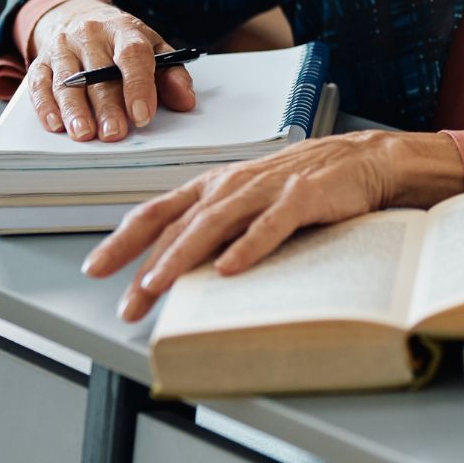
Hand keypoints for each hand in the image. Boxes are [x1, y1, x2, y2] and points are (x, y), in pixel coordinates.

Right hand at [24, 0, 197, 142]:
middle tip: (115, 133)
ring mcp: (63, 47)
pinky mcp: (41, 60)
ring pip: (67, 80)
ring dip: (74, 110)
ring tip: (84, 134)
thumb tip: (186, 100)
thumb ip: (172, 74)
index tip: (142, 115)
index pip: (133, 55)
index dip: (138, 86)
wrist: (82, 17)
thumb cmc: (124, 43)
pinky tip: (54, 124)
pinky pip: (39, 84)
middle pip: (99, 73)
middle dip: (108, 107)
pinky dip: (45, 106)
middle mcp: (91, 35)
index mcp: (124, 30)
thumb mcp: (154, 49)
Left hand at [82, 129, 463, 320]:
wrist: (368, 160)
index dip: (124, 240)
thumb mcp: (255, 201)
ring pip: (215, 224)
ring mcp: (268, 189)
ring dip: (183, 256)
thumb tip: (181, 269)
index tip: (96, 269)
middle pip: (179, 225)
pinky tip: (229, 269)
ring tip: (159, 284)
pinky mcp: (304, 197)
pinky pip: (271, 225)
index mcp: (218, 185)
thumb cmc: (312, 184)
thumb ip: (221, 227)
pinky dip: (248, 247)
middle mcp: (235, 184)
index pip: (159, 212)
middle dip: (146, 266)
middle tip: (127, 302)